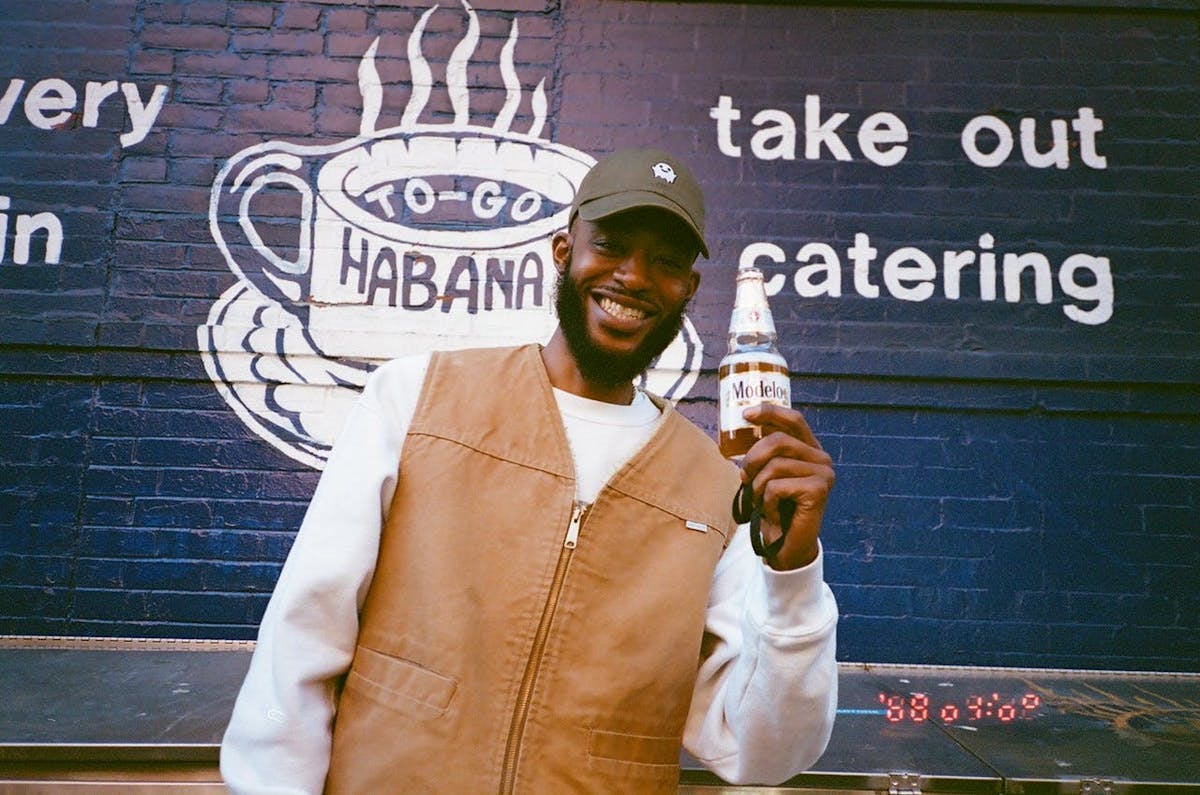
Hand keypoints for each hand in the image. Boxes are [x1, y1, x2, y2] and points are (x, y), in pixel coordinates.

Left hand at [739, 403, 834, 570]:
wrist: (787, 547)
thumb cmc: (775, 509)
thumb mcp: (765, 476)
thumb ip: (762, 455)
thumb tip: (741, 434)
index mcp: (810, 450)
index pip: (794, 419)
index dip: (770, 412)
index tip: (746, 414)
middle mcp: (821, 458)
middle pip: (778, 440)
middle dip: (753, 458)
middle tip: (745, 477)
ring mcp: (823, 474)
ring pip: (774, 465)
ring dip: (758, 486)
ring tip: (762, 501)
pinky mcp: (819, 491)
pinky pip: (776, 487)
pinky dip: (766, 502)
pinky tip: (774, 513)